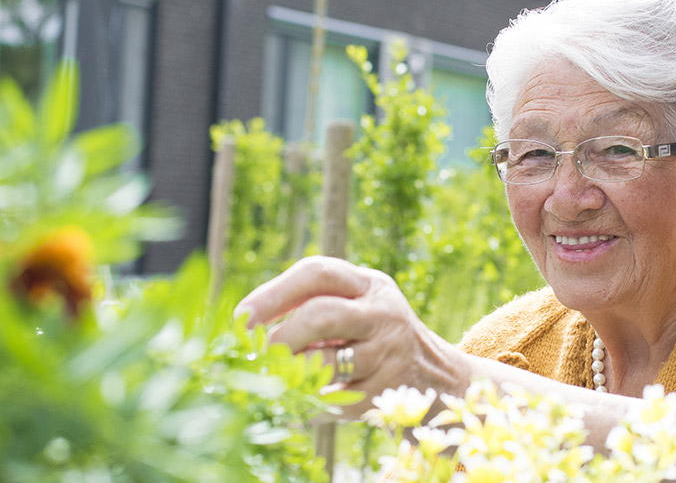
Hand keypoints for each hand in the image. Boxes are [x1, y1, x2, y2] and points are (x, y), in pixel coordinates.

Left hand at [234, 256, 466, 418]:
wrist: (434, 375)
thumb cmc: (372, 334)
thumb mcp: (357, 304)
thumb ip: (312, 303)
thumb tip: (244, 325)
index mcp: (369, 284)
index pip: (318, 273)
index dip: (273, 294)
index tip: (241, 318)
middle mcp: (383, 314)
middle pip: (322, 315)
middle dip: (280, 335)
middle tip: (253, 354)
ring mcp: (387, 355)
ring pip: (326, 363)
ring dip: (288, 372)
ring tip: (268, 377)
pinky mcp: (384, 394)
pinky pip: (333, 400)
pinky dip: (304, 403)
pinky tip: (291, 402)